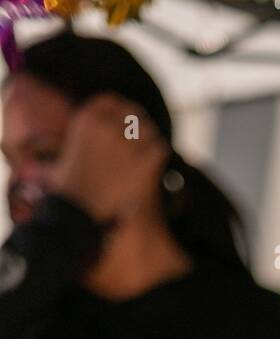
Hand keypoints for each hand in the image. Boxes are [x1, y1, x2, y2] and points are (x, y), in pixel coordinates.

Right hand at [48, 94, 168, 223]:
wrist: (81, 215)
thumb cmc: (67, 194)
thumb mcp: (58, 162)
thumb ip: (63, 150)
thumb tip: (39, 156)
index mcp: (86, 120)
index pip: (111, 102)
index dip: (120, 110)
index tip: (124, 121)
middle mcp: (108, 127)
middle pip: (133, 113)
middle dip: (137, 124)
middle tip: (140, 139)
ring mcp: (128, 144)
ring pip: (149, 130)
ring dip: (149, 141)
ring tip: (147, 154)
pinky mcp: (144, 163)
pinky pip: (160, 148)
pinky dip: (158, 156)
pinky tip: (153, 166)